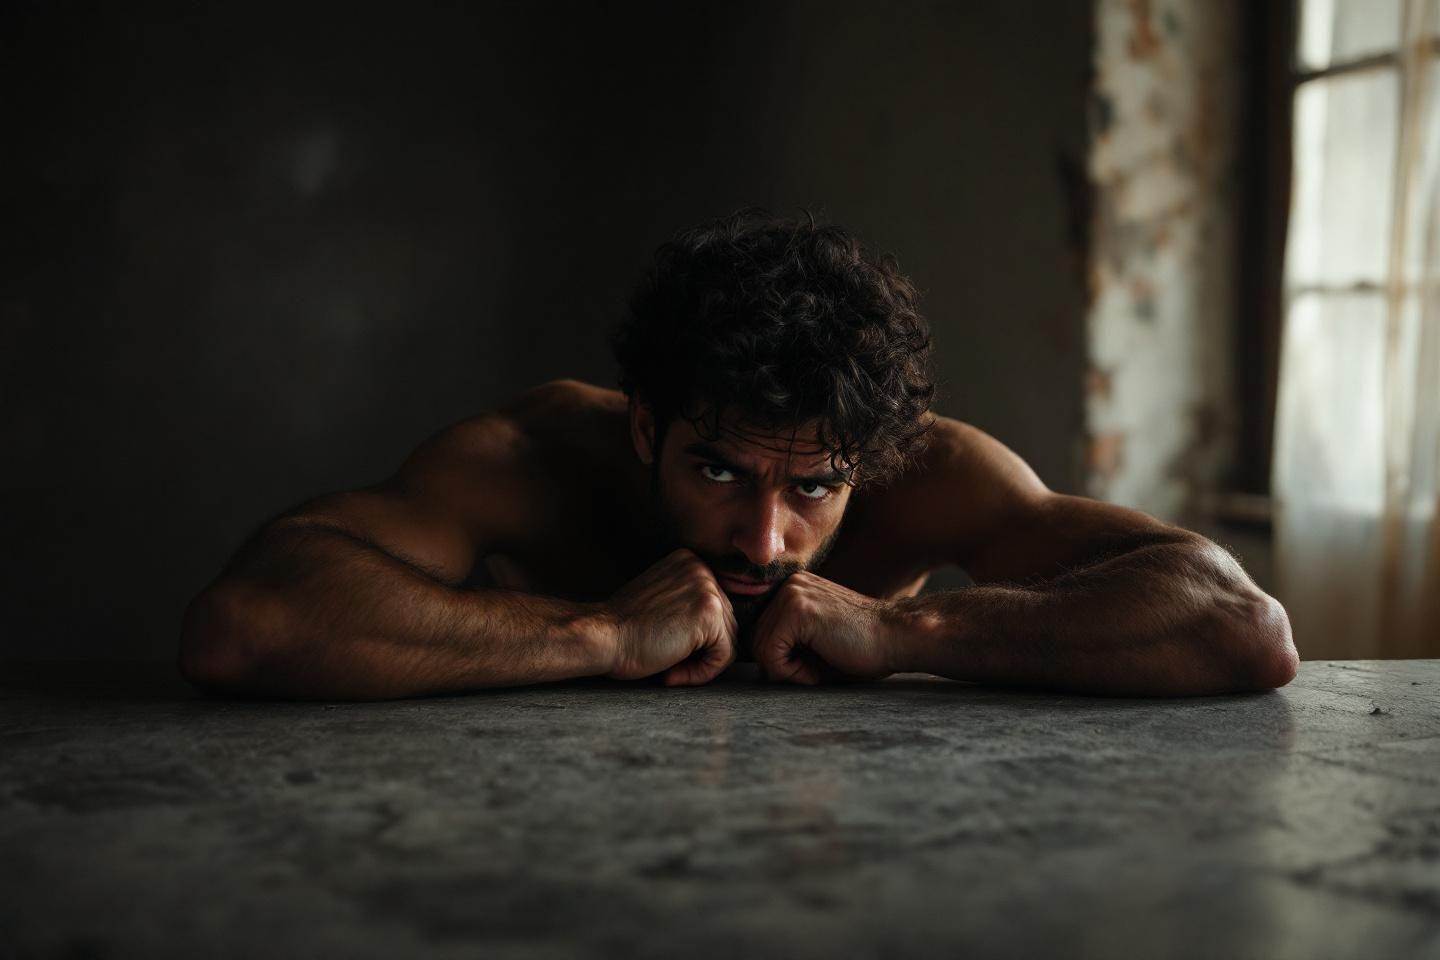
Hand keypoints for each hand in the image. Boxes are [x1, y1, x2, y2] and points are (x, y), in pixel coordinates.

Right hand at [600, 548, 738, 685]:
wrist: (602, 637)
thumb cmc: (622, 629)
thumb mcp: (660, 602)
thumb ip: (686, 603)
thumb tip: (718, 629)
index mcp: (688, 562)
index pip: (714, 607)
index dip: (696, 638)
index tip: (669, 649)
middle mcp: (701, 569)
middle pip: (725, 622)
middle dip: (702, 650)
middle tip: (669, 665)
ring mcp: (707, 589)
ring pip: (727, 640)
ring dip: (702, 663)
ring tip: (670, 669)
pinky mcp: (709, 613)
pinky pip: (725, 654)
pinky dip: (703, 673)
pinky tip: (673, 673)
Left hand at [750, 571, 901, 684]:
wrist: (898, 637)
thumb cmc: (862, 647)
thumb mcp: (814, 640)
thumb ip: (784, 641)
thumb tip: (749, 660)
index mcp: (793, 589)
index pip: (760, 631)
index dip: (779, 658)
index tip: (808, 666)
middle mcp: (789, 585)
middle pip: (755, 639)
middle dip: (780, 665)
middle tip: (814, 671)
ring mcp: (792, 594)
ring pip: (759, 648)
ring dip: (786, 670)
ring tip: (817, 670)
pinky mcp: (798, 610)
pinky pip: (770, 653)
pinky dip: (790, 672)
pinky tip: (816, 671)